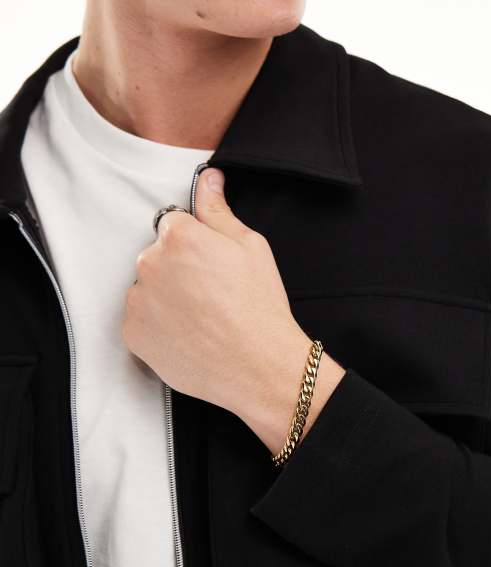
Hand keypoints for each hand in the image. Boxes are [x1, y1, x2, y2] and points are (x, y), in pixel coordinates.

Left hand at [122, 168, 344, 454]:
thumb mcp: (251, 247)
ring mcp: (137, 301)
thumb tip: (207, 177)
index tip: (211, 267)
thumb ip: (218, 211)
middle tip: (209, 296)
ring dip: (164, 298)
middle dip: (177, 270)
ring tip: (199, 320)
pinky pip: (140, 321)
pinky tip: (187, 336)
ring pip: (147, 289)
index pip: (173, 226)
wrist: (258, 366)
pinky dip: (157, 327)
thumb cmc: (259, 306)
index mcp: (178, 236)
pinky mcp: (132, 334)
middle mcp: (149, 263)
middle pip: (156, 257)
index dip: (195, 246)